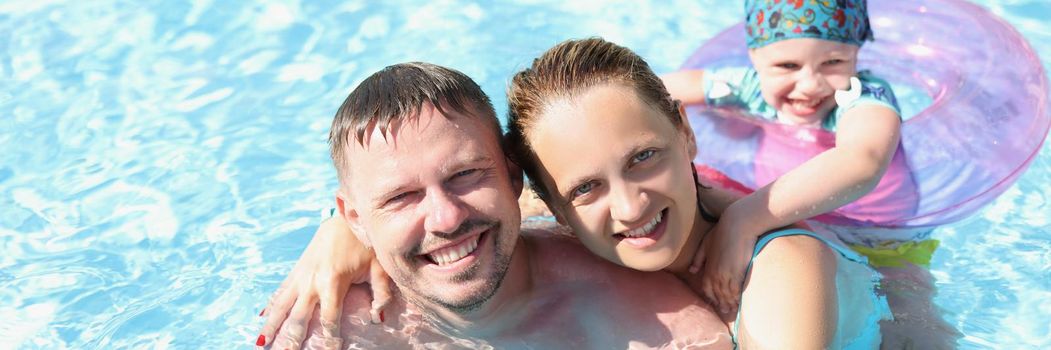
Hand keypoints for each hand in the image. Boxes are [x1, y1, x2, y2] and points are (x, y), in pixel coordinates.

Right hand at [256, 216, 393, 348]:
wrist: (344, 218)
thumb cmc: (365, 243)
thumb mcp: (378, 266)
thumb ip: (382, 293)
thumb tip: (378, 318)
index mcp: (332, 281)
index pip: (330, 317)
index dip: (330, 338)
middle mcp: (311, 280)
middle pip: (299, 317)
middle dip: (292, 339)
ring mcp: (300, 275)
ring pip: (282, 306)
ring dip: (272, 326)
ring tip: (263, 344)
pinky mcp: (296, 271)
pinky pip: (280, 292)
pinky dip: (270, 307)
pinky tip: (261, 320)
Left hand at [690, 217, 756, 315]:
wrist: (737, 225)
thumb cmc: (722, 231)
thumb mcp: (706, 244)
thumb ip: (698, 258)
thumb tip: (691, 271)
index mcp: (708, 268)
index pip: (707, 287)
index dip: (712, 296)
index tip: (716, 302)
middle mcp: (716, 274)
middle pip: (718, 294)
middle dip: (722, 303)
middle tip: (726, 311)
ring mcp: (726, 274)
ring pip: (727, 294)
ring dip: (730, 303)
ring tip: (733, 310)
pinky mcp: (738, 273)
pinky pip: (737, 290)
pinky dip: (738, 298)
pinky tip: (740, 303)